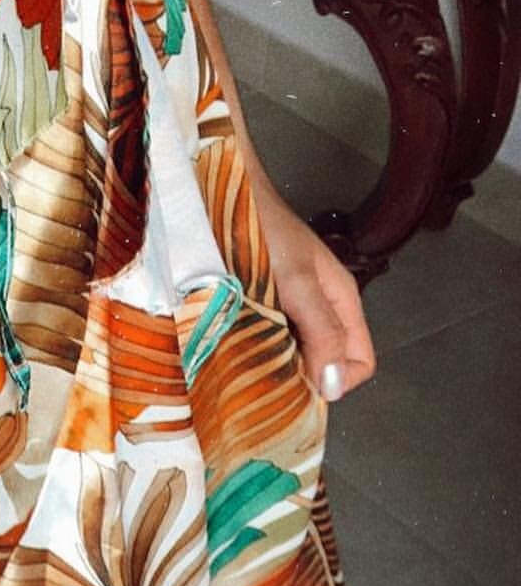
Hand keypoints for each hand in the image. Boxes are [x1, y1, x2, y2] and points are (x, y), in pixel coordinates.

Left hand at [248, 167, 377, 400]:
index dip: (335, 380)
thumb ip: (321, 329)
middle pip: (325, 363)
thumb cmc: (264, 230)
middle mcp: (319, 310)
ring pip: (295, 356)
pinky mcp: (262, 308)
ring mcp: (290, 310)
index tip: (300, 386)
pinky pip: (268, 342)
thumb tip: (334, 384)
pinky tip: (234, 347)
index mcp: (340, 302)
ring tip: (245, 363)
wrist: (225, 199)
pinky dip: (254, 351)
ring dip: (274, 367)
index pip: (359, 361)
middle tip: (265, 378)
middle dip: (301, 379)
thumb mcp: (297, 281)